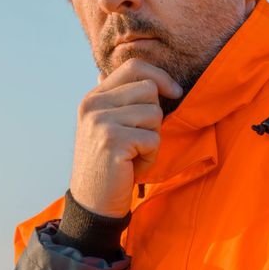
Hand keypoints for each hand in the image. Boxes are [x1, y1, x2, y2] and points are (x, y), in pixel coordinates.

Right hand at [68, 58, 182, 217]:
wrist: (93, 202)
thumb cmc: (110, 164)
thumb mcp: (107, 126)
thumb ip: (116, 100)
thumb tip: (120, 75)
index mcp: (94, 97)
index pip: (133, 66)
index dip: (160, 76)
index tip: (175, 92)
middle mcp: (93, 105)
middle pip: (149, 89)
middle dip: (155, 116)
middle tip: (139, 139)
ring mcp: (100, 122)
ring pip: (154, 114)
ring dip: (153, 139)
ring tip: (134, 154)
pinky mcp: (112, 141)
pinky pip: (153, 139)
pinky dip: (150, 157)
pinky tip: (132, 167)